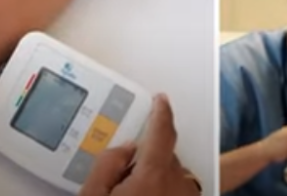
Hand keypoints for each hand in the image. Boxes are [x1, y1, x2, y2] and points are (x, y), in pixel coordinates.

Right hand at [78, 95, 199, 195]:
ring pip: (172, 175)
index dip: (161, 112)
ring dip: (157, 179)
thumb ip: (106, 164)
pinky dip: (166, 191)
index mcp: (153, 176)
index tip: (160, 100)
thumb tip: (123, 148)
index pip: (162, 132)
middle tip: (123, 182)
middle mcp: (177, 185)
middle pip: (164, 157)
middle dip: (146, 161)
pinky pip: (180, 190)